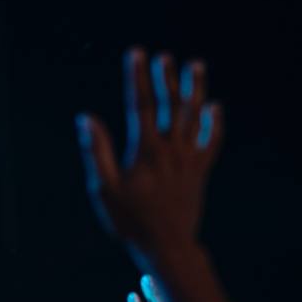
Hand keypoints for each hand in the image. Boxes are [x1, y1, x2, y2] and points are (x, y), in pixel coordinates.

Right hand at [76, 48, 223, 259]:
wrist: (168, 248)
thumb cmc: (131, 220)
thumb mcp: (104, 189)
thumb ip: (97, 151)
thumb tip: (86, 118)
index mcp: (146, 151)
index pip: (140, 105)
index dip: (137, 77)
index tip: (136, 54)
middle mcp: (171, 150)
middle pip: (170, 105)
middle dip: (165, 78)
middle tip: (162, 56)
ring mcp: (189, 160)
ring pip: (193, 117)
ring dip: (194, 90)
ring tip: (195, 65)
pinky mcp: (199, 172)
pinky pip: (210, 142)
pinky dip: (213, 124)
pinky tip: (214, 107)